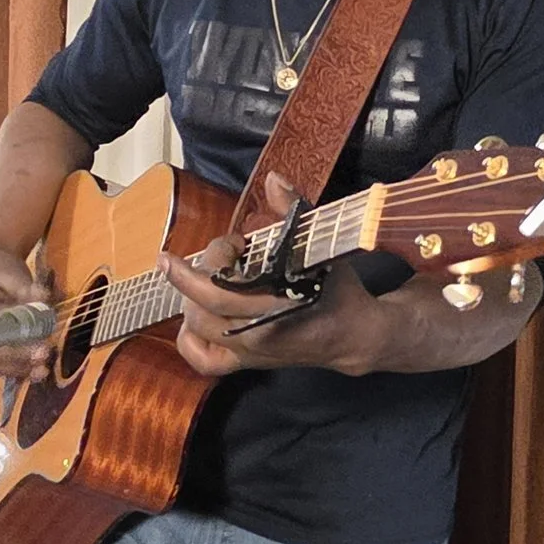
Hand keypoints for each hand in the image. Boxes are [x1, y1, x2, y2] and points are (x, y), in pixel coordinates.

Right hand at [0, 242, 55, 380]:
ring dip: (19, 370)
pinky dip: (18, 368)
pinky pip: (0, 363)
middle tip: (45, 357)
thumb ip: (29, 288)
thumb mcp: (13, 271)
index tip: (41, 349)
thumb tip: (45, 298)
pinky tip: (37, 369)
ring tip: (43, 369)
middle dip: (19, 361)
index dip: (15, 346)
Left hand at [162, 174, 383, 376]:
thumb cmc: (337, 291)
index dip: (208, 259)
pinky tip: (196, 315)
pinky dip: (189, 339)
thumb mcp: (318, 247)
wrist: (354, 336)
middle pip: (199, 307)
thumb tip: (273, 179)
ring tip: (210, 276)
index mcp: (271, 309)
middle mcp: (253, 336)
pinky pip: (202, 359)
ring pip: (194, 329)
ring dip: (191, 298)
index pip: (215, 290)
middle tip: (228, 253)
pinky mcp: (245, 363)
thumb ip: (292, 212)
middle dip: (202, 271)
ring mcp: (246, 352)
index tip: (230, 240)